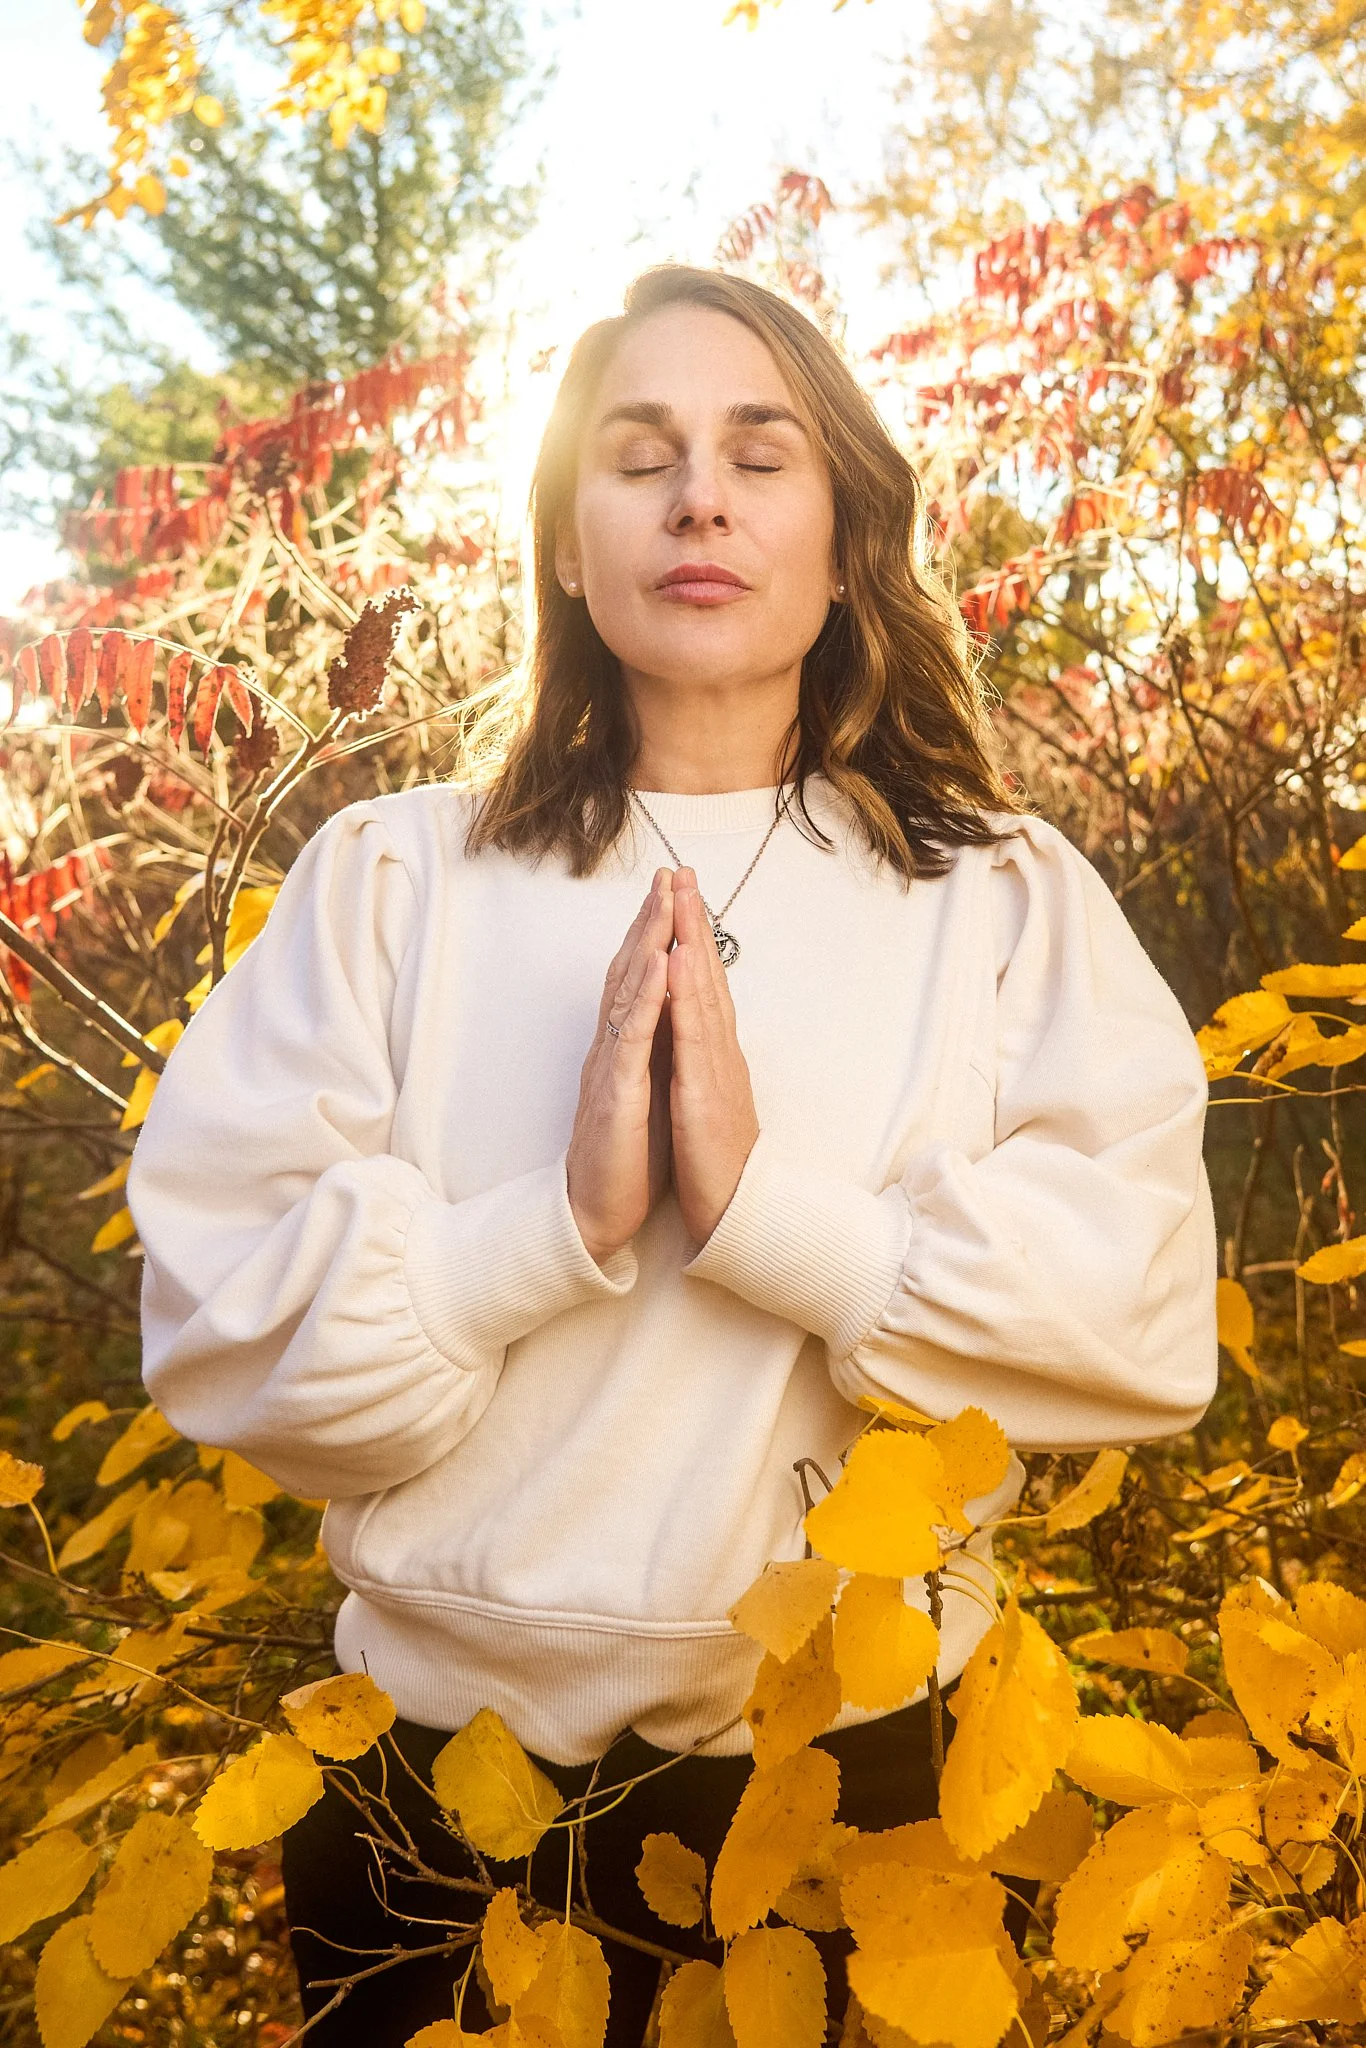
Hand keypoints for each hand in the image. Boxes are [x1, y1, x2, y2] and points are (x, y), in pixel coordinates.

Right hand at [567, 869, 673, 1262]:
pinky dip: (645, 995)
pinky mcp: (615, 1092)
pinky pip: (630, 1036)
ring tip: (664, 900)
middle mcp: (612, 1047)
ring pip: (628, 992)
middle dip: (650, 920)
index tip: (674, 892)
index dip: (654, 934)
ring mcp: (611, 1065)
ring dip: (647, 942)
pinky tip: (658, 963)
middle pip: (630, 971)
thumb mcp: (643, 1093)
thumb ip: (649, 1053)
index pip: (640, 979)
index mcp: (625, 1048)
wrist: (597, 1212)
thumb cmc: (625, 1157)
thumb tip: (666, 1019)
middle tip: (668, 874)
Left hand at [667, 867, 759, 1244]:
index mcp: (715, 1055)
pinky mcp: (704, 1092)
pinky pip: (693, 1034)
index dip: (694, 940)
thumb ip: (705, 1064)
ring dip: (693, 941)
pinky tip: (681, 960)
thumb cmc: (719, 1163)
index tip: (681, 898)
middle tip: (682, 874)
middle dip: (694, 923)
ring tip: (682, 897)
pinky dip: (687, 992)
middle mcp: (720, 1053)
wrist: (735, 1214)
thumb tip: (698, 1034)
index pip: (704, 987)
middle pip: (707, 977)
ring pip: (704, 994)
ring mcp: (715, 1069)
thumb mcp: (709, 1101)